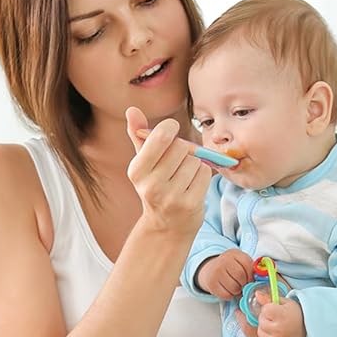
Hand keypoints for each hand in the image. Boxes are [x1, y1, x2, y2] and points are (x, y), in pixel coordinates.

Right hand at [125, 107, 210, 236]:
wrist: (166, 226)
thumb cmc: (156, 186)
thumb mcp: (143, 163)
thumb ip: (138, 135)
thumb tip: (132, 110)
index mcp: (136, 170)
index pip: (162, 136)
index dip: (171, 129)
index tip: (171, 133)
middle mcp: (151, 185)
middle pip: (181, 147)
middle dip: (184, 150)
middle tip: (178, 162)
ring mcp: (171, 197)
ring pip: (195, 160)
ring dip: (194, 164)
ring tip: (184, 177)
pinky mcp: (190, 204)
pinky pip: (205, 173)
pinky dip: (203, 175)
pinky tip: (193, 185)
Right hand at [196, 249, 253, 299]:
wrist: (211, 269)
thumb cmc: (230, 267)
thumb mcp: (240, 262)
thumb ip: (250, 268)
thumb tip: (260, 281)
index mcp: (234, 253)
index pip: (247, 265)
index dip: (251, 276)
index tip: (250, 280)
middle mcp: (224, 260)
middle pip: (241, 276)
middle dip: (244, 284)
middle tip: (243, 285)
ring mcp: (216, 271)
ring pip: (234, 287)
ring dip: (238, 291)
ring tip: (236, 287)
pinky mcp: (211, 283)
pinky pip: (226, 295)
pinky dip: (230, 296)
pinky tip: (228, 290)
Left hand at [253, 290, 305, 336]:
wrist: (306, 330)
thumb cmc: (295, 314)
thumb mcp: (285, 302)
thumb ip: (269, 298)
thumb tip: (257, 294)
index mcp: (282, 315)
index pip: (265, 309)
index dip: (268, 308)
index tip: (275, 309)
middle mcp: (279, 329)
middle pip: (262, 320)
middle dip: (266, 317)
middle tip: (275, 317)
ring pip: (260, 331)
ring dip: (265, 327)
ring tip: (274, 325)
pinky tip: (275, 333)